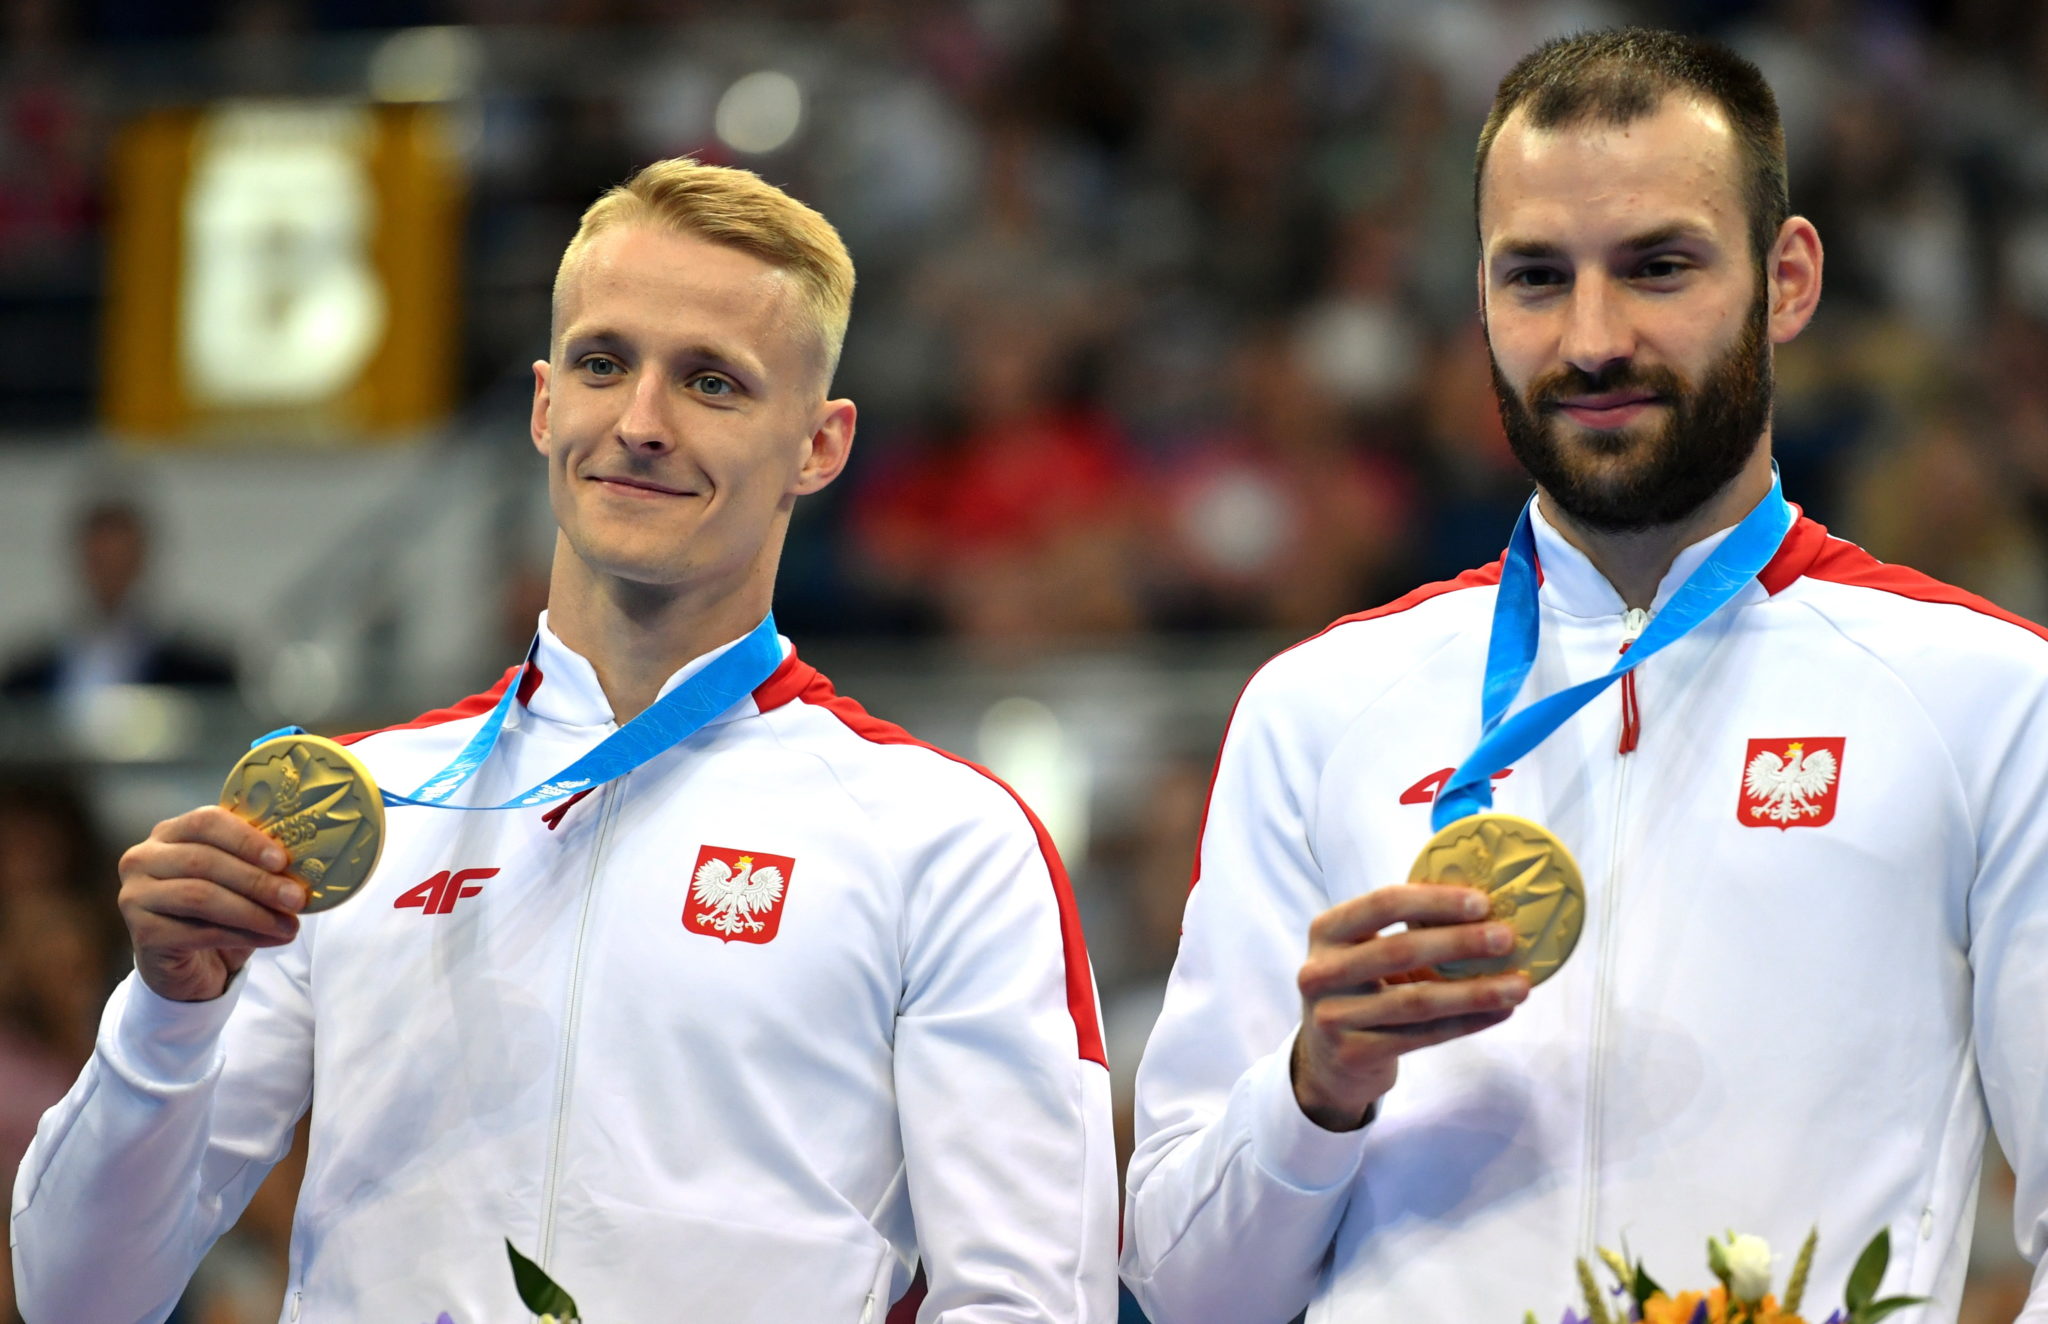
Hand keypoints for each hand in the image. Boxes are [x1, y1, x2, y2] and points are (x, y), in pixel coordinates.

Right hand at [117, 807, 306, 1002]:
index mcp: (170, 832)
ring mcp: (135, 895)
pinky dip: (242, 935)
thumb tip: (305, 861)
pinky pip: (198, 931)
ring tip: (289, 924)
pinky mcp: (141, 933)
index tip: (283, 860)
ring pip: (201, 896)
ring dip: (254, 912)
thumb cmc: (218, 911)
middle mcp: (143, 858)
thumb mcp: (238, 879)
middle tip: (297, 898)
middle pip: (205, 861)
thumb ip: (257, 862)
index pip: (206, 821)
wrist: (189, 962)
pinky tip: (271, 939)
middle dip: (258, 881)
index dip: (246, 839)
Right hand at [1291, 884, 1529, 1130]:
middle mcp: (1320, 971)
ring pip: (1417, 1001)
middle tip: (1507, 939)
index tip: (1482, 903)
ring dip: (1475, 992)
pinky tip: (1499, 1013)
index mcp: (1326, 930)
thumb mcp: (1364, 952)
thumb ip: (1406, 930)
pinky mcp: (1354, 1053)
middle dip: (1461, 943)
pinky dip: (1467, 1023)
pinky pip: (1422, 1036)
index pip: (1382, 904)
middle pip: (1400, 951)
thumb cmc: (1360, 989)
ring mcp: (1333, 1016)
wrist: (1326, 1059)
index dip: (1434, 901)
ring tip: (1518, 986)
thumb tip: (1484, 911)